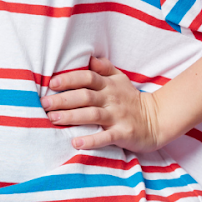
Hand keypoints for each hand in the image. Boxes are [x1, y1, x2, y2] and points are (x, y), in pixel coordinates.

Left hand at [41, 57, 170, 151]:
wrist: (156, 119)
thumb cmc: (131, 99)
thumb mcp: (120, 79)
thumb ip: (105, 68)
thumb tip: (90, 58)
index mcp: (109, 85)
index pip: (88, 77)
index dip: (70, 79)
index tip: (52, 83)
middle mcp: (112, 99)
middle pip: (86, 96)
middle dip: (64, 99)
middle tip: (44, 104)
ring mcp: (118, 116)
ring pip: (92, 115)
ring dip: (72, 117)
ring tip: (53, 119)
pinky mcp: (123, 133)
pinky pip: (106, 137)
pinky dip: (91, 140)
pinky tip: (76, 143)